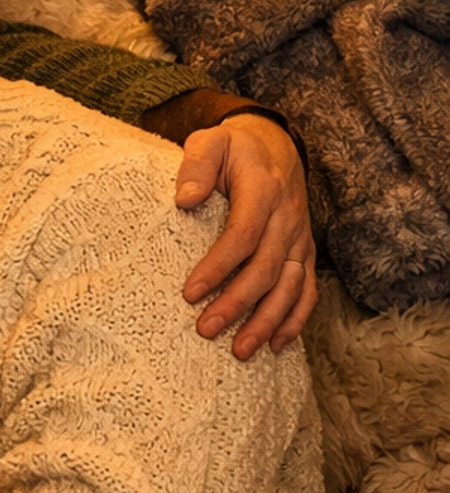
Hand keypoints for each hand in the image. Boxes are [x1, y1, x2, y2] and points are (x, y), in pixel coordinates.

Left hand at [175, 115, 316, 358]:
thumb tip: (184, 200)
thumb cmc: (234, 149)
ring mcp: (299, 236)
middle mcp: (287, 217)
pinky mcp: (304, 250)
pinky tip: (276, 344)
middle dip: (237, 303)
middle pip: (266, 268)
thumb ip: (196, 165)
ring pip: (290, 286)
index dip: (218, 267)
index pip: (242, 235)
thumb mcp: (211, 141)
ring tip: (240, 350)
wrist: (276, 146)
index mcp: (263, 190)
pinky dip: (295, 319)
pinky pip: (307, 289)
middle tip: (206, 329)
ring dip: (267, 321)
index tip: (189, 293)